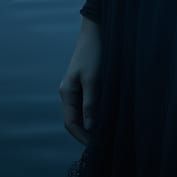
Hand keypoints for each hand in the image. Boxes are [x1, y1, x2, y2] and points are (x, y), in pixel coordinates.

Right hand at [59, 17, 100, 145]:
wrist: (97, 29)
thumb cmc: (94, 53)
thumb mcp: (93, 79)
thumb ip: (90, 104)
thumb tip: (89, 128)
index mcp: (67, 92)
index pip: (71, 123)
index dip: (82, 137)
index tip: (97, 147)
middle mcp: (70, 92)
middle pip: (76, 119)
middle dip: (88, 132)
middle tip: (105, 143)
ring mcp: (78, 87)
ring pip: (84, 112)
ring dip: (93, 123)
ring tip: (108, 132)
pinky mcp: (88, 82)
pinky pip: (90, 103)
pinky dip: (97, 112)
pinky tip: (109, 115)